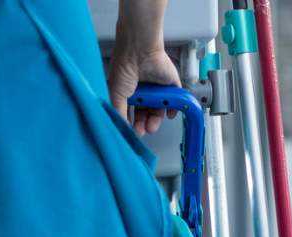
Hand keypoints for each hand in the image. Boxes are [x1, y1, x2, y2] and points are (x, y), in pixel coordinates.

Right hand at [108, 1, 179, 135]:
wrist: (139, 51)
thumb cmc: (124, 67)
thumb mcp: (116, 94)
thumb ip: (119, 112)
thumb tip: (121, 128)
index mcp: (129, 91)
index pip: (132, 112)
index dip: (133, 123)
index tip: (133, 132)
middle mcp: (144, 90)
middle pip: (146, 113)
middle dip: (145, 124)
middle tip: (143, 130)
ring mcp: (157, 87)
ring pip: (159, 109)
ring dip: (156, 120)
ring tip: (152, 126)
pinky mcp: (171, 84)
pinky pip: (174, 100)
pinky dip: (173, 108)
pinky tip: (168, 114)